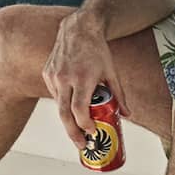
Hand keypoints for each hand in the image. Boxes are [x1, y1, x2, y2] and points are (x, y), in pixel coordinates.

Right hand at [42, 11, 132, 148]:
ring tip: (78, 130)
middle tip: (82, 145)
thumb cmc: (97, 50)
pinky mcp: (47, 72)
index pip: (79, 110)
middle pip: (64, 114)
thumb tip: (127, 115)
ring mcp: (53, 75)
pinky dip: (62, 102)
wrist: (78, 29)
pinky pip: (54, 93)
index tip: (92, 132)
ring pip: (58, 105)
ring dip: (67, 119)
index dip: (85, 125)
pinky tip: (70, 106)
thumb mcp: (112, 72)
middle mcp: (64, 78)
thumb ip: (119, 95)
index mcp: (82, 78)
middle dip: (72, 133)